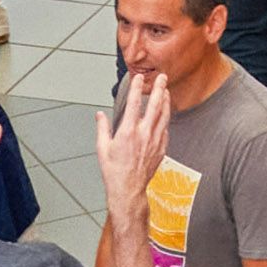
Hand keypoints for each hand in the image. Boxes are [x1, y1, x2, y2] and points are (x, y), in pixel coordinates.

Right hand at [94, 67, 175, 230]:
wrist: (128, 189)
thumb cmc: (114, 171)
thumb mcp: (102, 148)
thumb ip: (102, 128)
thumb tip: (99, 114)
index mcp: (127, 131)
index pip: (134, 103)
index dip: (137, 87)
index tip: (139, 77)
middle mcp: (143, 134)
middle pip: (155, 105)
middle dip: (159, 88)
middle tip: (162, 77)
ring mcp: (155, 141)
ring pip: (164, 116)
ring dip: (166, 101)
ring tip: (166, 91)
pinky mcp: (161, 148)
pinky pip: (165, 129)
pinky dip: (166, 119)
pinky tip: (165, 113)